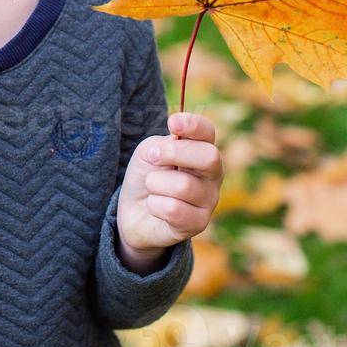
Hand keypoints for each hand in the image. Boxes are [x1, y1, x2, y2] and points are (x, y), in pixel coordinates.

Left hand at [117, 112, 223, 264]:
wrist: (134, 211)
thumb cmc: (148, 175)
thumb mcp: (149, 152)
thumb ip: (163, 144)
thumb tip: (176, 142)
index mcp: (203, 150)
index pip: (208, 132)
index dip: (193, 124)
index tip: (172, 123)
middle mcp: (213, 174)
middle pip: (209, 157)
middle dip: (173, 153)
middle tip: (153, 157)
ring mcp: (209, 200)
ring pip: (183, 185)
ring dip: (155, 184)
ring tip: (152, 187)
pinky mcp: (199, 223)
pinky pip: (174, 209)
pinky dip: (155, 205)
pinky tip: (155, 206)